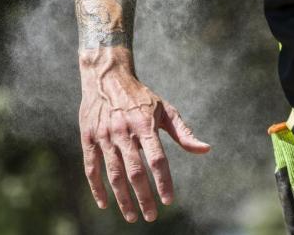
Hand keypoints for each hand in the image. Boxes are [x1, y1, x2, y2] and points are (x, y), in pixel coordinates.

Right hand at [79, 51, 210, 222]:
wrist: (107, 76)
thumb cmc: (141, 97)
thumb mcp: (165, 109)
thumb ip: (183, 133)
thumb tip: (205, 149)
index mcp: (145, 124)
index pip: (157, 159)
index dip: (163, 181)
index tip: (169, 200)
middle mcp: (124, 131)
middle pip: (135, 171)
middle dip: (143, 197)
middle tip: (151, 216)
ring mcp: (104, 135)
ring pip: (114, 174)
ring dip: (123, 198)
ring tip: (132, 216)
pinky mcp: (88, 138)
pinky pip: (91, 168)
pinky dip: (97, 188)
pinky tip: (105, 204)